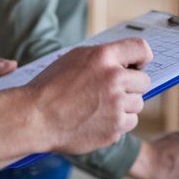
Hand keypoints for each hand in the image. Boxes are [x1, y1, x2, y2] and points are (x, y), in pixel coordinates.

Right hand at [24, 38, 152, 154]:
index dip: (141, 58)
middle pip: (143, 82)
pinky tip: (96, 120)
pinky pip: (128, 124)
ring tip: (99, 107)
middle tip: (111, 92)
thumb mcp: (74, 59)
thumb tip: (128, 62)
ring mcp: (116, 106)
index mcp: (103, 57)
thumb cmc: (51, 87)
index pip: (142, 49)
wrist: (35, 117)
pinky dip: (116, 124)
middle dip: (131, 87)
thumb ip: (103, 58)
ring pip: (138, 105)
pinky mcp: (115, 129)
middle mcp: (114, 79)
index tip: (136, 66)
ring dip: (124, 107)